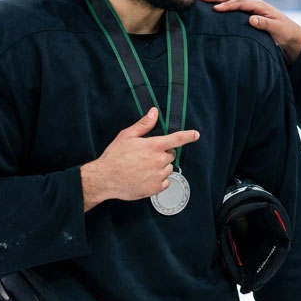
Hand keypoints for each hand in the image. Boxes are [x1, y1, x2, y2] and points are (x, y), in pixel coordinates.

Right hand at [80, 108, 199, 211]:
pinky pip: (165, 182)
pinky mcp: (156, 188)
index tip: (196, 135)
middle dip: (163, 154)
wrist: (105, 178)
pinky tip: (146, 178)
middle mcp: (159, 161)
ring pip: (168, 169)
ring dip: (161, 167)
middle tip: (147, 156)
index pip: (177, 139)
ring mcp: (158, 175)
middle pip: (171, 155)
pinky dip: (159, 180)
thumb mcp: (127, 136)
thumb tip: (154, 112)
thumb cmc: (114, 157)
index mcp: (154, 146)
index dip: (188, 136)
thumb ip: (144, 124)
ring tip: (144, 168)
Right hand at [199, 0, 300, 63]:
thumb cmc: (284, 32)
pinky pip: (233, 6)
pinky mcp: (248, 13)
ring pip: (232, 0)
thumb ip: (265, 24)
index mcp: (259, 6)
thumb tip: (251, 19)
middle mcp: (254, 4)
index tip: (215, 9)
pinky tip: (212, 7)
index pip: (240, 3)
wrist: (290, 35)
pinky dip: (222, 4)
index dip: (227, 6)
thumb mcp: (277, 29)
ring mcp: (251, 7)